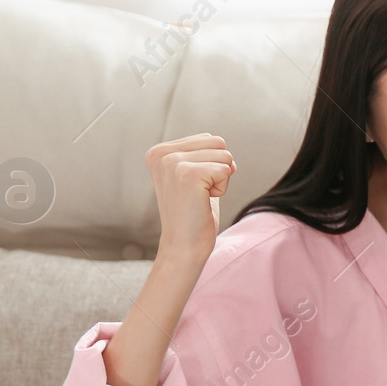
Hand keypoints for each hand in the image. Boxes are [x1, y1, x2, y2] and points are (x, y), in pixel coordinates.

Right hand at [146, 134, 236, 261]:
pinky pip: (226, 170)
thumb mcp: (194, 179)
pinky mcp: (188, 174)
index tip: (194, 187)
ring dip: (221, 180)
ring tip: (200, 198)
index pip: (209, 139)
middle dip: (219, 169)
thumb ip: (203, 157)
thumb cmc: (193, 215)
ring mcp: (172, 163)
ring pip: (225, 156)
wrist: (183, 246)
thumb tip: (222, 146)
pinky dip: (222, 189)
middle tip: (200, 193)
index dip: (213, 164)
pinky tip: (203, 202)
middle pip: (218, 143)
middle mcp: (161, 153)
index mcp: (159, 151)